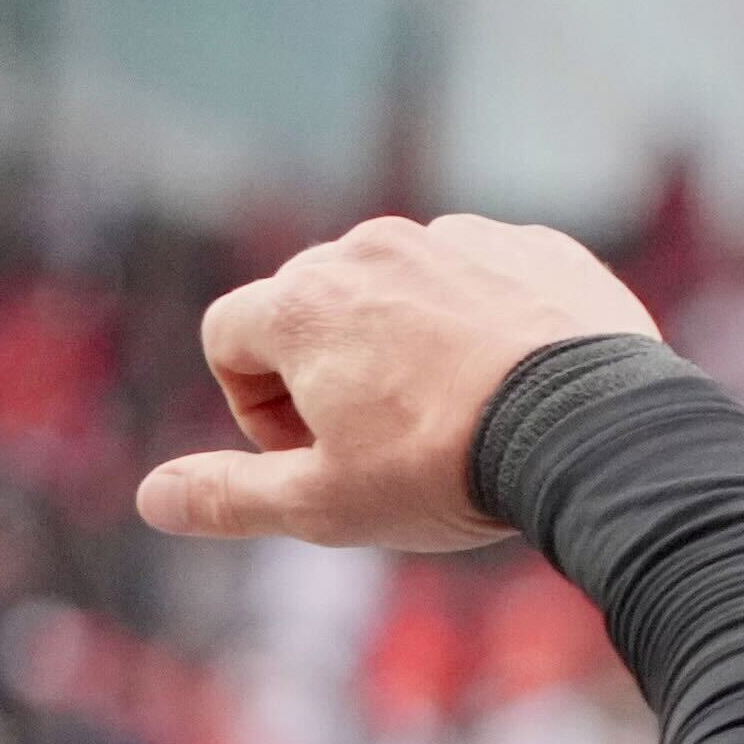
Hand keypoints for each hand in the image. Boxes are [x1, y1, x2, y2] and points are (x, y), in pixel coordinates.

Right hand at [136, 214, 663, 554]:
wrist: (591, 433)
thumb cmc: (445, 470)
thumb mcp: (324, 505)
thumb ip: (230, 496)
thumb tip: (152, 499)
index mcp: (302, 303)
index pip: (228, 336)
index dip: (254, 408)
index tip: (311, 454)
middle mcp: (370, 249)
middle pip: (312, 307)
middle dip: (327, 374)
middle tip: (384, 446)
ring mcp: (456, 238)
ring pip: (401, 290)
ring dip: (406, 346)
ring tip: (457, 417)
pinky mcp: (532, 247)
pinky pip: (484, 279)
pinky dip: (485, 324)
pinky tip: (517, 387)